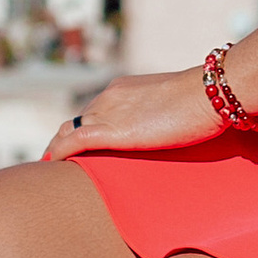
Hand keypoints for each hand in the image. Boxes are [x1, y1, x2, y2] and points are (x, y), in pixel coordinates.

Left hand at [44, 67, 221, 158]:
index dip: (80, 128)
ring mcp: (109, 112)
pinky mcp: (113, 131)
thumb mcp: (171, 107)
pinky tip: (51, 163)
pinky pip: (74, 141)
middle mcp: (109, 97)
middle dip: (65, 140)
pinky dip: (59, 152)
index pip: (92, 110)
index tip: (74, 145)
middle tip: (55, 161)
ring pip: (69, 130)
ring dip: (58, 148)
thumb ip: (158, 116)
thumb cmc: (201, 102)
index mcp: (122, 89)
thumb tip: (165, 131)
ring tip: (49, 168)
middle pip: (77, 120)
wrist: (208, 94)